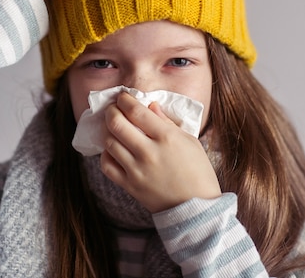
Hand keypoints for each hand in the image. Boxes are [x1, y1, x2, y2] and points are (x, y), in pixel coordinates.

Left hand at [101, 92, 221, 212]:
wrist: (197, 208)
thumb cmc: (198, 172)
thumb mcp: (190, 141)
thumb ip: (167, 122)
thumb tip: (150, 106)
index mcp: (166, 138)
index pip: (136, 111)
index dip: (125, 100)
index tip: (123, 97)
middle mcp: (148, 152)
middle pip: (117, 124)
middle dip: (111, 111)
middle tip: (113, 108)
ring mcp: (137, 170)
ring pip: (109, 143)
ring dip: (109, 131)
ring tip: (114, 128)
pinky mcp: (129, 186)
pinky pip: (107, 165)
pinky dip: (106, 154)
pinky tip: (114, 149)